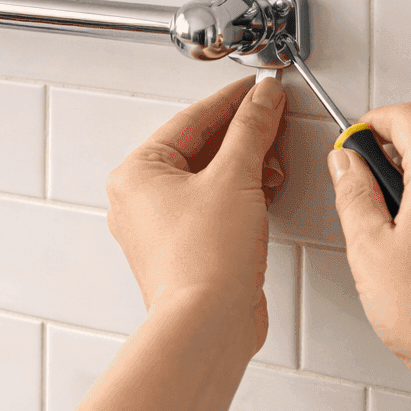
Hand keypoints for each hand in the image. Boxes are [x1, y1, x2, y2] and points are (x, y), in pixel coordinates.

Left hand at [106, 75, 284, 350]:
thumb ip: (252, 130)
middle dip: (242, 136)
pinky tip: (265, 191)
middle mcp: (138, 198)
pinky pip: (211, 205)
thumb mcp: (236, 178)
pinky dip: (239, 194)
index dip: (233, 100)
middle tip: (275, 120)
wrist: (207, 323)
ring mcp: (158, 225)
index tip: (262, 88)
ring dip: (244, 166)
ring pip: (206, 177)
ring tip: (273, 163)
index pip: (191, 120)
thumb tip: (262, 99)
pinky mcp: (182, 247)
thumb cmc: (205, 260)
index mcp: (135, 173)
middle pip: (197, 147)